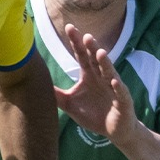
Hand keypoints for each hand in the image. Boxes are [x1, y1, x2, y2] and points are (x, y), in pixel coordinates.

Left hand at [53, 24, 138, 145]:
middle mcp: (102, 78)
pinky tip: (114, 81)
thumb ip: (56, 95)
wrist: (115, 131)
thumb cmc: (94, 115)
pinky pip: (120, 92)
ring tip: (100, 52)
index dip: (76, 43)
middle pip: (95, 60)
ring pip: (109, 72)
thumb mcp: (70, 105)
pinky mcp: (123, 101)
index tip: (69, 28)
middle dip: (91, 48)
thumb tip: (36, 86)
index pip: (82, 55)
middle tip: (85, 36)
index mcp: (89, 75)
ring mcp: (113, 88)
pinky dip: (117, 87)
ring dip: (105, 63)